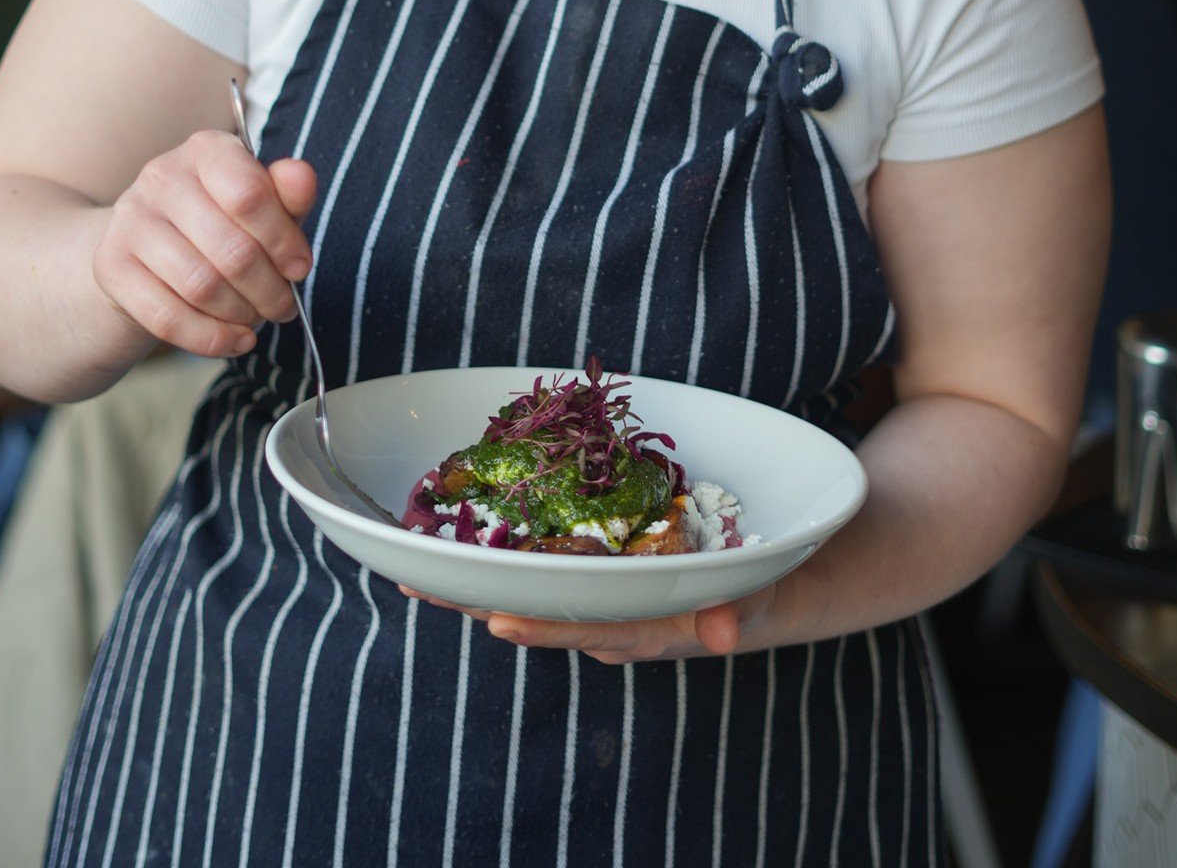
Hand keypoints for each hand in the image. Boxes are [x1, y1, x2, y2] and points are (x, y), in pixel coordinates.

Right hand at [93, 131, 317, 358]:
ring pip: (201, 286)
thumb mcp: (262, 204)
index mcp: (207, 150)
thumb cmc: (220, 223)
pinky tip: (235, 340)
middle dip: (270, 289)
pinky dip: (210, 338)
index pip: (250, 196)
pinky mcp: (110, 265)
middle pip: (232, 249)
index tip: (299, 268)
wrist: (147, 249)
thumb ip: (288, 193)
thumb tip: (302, 176)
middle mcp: (162, 176)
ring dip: (241, 314)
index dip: (283, 241)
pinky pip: (167, 317)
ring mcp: (130, 220)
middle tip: (283, 306)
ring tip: (256, 317)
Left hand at [397, 577, 788, 665]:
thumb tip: (726, 633)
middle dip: (479, 602)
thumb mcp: (753, 600)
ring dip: (475, 583)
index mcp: (641, 630)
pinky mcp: (593, 580)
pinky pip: (541, 572)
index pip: (584, 630)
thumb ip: (738, 614)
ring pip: (529, 595)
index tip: (497, 622)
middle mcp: (608, 621)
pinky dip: (500, 559)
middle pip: (537, 615)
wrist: (760, 593)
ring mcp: (596, 602)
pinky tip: (461, 543)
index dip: (542, 628)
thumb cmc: (754, 593)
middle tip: (421, 587)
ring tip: (416, 569)